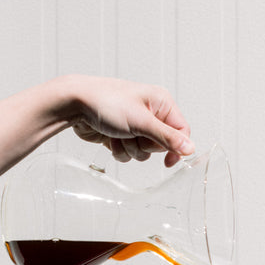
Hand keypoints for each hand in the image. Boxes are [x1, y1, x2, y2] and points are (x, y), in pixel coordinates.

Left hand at [71, 77, 192, 166]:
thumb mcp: (142, 121)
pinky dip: (119, 150)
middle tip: (133, 134)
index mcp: (161, 103)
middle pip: (161, 145)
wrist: (75, 105)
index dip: (175, 147)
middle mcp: (150, 114)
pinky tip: (109, 137)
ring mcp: (135, 126)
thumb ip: (167, 137)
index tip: (168, 161)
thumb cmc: (107, 102)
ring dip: (130, 148)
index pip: (181, 131)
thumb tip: (190, 149)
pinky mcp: (122, 135)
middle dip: (145, 145)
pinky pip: (129, 154)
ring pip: (144, 153)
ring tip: (118, 133)